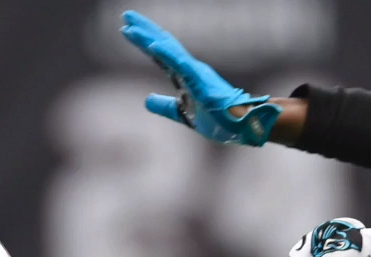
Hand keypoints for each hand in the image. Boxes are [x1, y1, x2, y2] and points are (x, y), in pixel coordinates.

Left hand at [120, 10, 281, 145]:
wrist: (244, 126)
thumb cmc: (220, 119)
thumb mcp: (184, 114)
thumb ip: (165, 106)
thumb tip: (146, 100)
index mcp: (186, 75)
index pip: (161, 54)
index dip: (144, 41)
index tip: (127, 29)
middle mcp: (190, 68)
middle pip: (163, 45)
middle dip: (144, 30)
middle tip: (126, 15)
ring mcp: (196, 74)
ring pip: (169, 51)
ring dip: (149, 38)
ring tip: (131, 26)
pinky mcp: (201, 82)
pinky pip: (182, 66)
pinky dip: (167, 55)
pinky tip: (153, 45)